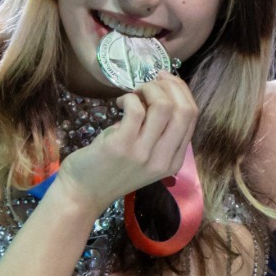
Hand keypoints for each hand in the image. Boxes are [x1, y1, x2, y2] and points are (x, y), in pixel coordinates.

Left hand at [53, 74, 198, 210]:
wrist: (83, 193)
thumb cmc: (111, 171)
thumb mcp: (145, 157)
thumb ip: (158, 135)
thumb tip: (160, 95)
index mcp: (174, 161)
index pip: (192, 117)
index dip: (181, 92)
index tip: (165, 81)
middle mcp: (164, 159)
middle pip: (185, 110)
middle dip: (170, 86)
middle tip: (151, 81)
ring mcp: (144, 153)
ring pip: (163, 106)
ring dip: (149, 89)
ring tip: (134, 93)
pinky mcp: (122, 146)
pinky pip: (136, 109)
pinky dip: (129, 97)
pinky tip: (120, 103)